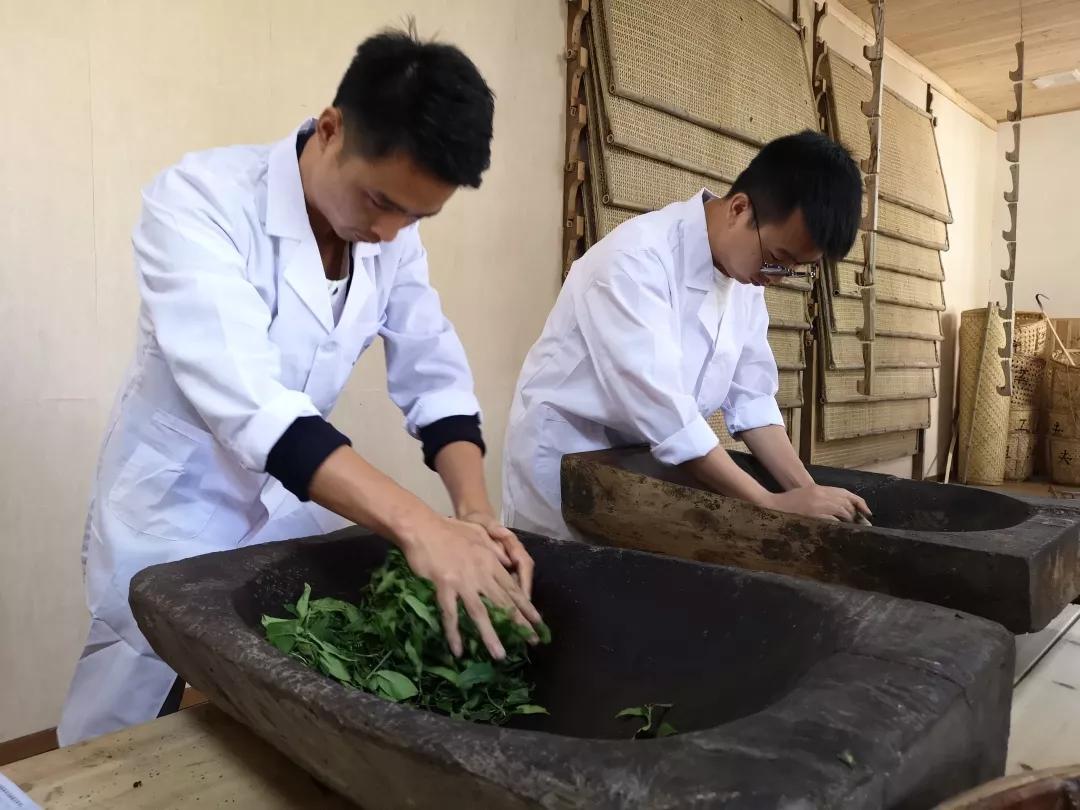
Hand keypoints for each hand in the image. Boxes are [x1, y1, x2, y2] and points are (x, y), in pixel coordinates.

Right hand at [400, 515, 543, 660]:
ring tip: (500, 655)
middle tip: (531, 642)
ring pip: (480, 613)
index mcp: (490, 562)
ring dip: (491, 636)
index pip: (513, 589)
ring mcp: (463, 582)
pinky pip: (450, 614)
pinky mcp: (444, 586)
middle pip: (503, 604)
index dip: (526, 607)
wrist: (423, 526)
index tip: (538, 622)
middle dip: (519, 625)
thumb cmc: (449, 529)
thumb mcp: (479, 533)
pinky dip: (454, 633)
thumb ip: (495, 549)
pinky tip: (458, 650)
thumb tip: (509, 561)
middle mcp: (481, 574)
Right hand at [761, 484, 870, 521]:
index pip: (845, 493)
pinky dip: (838, 524)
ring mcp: (816, 504)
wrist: (771, 506)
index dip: (859, 502)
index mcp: (818, 488)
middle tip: (860, 523)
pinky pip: (832, 519)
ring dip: (849, 520)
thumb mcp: (806, 495)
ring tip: (851, 527)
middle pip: (846, 502)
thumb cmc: (787, 502)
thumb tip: (840, 509)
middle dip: (855, 513)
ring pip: (842, 510)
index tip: (867, 511)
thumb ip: (822, 499)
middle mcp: (820, 494)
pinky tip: (840, 529)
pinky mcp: (813, 514)